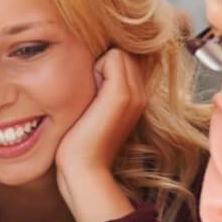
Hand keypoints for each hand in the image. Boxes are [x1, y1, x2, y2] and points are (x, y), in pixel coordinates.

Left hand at [54, 48, 145, 221]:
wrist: (83, 169)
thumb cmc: (80, 140)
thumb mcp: (95, 108)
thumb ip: (102, 86)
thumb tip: (93, 63)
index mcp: (136, 98)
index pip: (126, 57)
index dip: (106, 65)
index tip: (93, 89)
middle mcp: (141, 95)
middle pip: (124, 51)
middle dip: (103, 62)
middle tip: (91, 92)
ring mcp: (135, 95)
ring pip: (119, 52)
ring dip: (99, 65)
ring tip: (90, 94)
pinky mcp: (122, 95)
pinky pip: (114, 56)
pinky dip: (96, 67)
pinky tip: (89, 94)